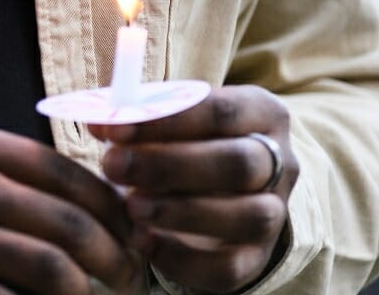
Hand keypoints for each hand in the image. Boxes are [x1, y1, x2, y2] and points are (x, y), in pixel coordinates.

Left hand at [91, 86, 300, 292]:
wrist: (217, 190)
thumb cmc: (182, 139)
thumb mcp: (168, 116)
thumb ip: (138, 112)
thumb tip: (99, 117)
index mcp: (261, 114)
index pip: (221, 111)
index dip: (165, 119)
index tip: (114, 127)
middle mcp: (279, 163)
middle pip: (238, 163)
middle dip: (169, 165)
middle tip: (112, 165)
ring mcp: (274, 214)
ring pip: (247, 216)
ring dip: (182, 211)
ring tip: (131, 205)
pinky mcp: (256, 258)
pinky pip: (230, 267)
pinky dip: (183, 258)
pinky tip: (142, 242)